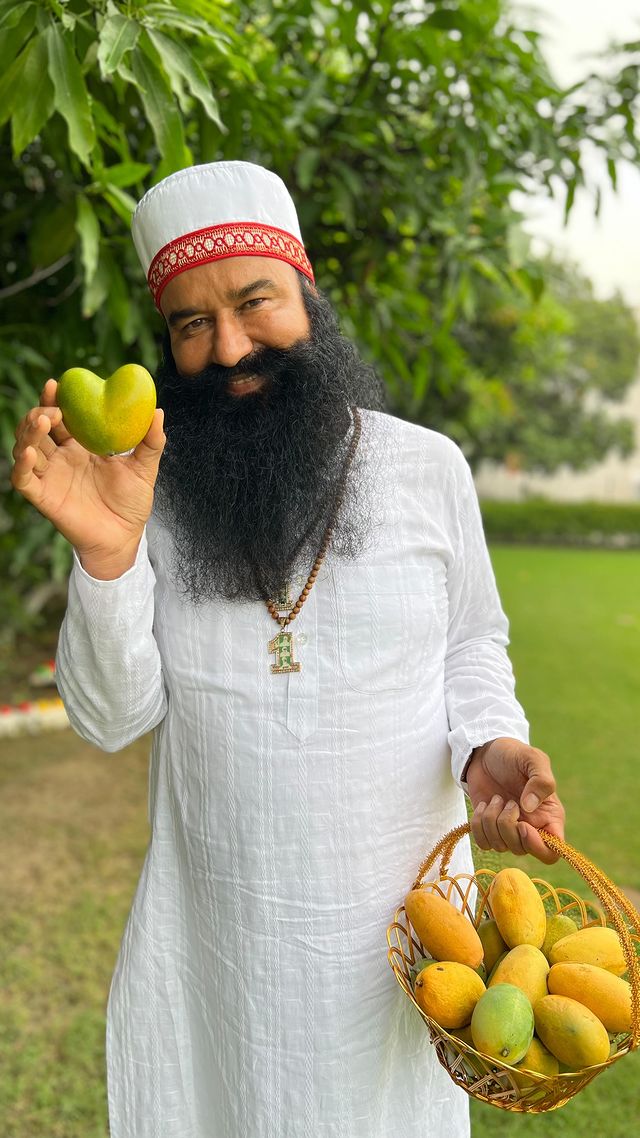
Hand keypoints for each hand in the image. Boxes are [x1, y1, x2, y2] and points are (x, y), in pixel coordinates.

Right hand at [11, 378, 165, 575]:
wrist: (125, 538)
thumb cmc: (132, 503)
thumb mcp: (145, 469)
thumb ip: (151, 442)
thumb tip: (156, 411)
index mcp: (80, 445)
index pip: (61, 416)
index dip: (55, 399)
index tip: (57, 384)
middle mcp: (61, 457)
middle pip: (38, 428)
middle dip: (40, 412)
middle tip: (53, 408)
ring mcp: (50, 476)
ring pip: (26, 448)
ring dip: (29, 432)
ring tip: (43, 421)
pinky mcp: (44, 497)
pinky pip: (23, 479)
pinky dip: (21, 465)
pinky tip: (28, 452)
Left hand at [465, 737, 564, 863]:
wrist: (486, 752)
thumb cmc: (515, 754)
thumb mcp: (533, 759)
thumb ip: (541, 781)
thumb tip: (529, 808)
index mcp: (550, 816)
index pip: (553, 851)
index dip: (537, 846)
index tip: (522, 825)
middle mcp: (532, 827)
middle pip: (523, 850)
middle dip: (508, 827)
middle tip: (508, 802)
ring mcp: (509, 829)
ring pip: (500, 846)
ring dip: (492, 821)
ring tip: (495, 798)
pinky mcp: (489, 828)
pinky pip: (483, 843)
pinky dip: (479, 825)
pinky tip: (484, 805)